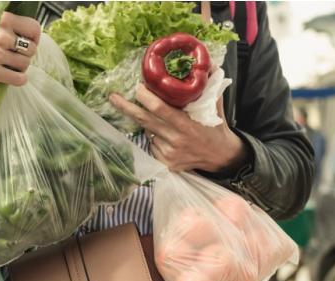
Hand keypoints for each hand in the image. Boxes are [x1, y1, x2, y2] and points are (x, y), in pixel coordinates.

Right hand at [0, 13, 40, 87]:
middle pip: (31, 49)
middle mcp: (1, 35)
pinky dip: (18, 79)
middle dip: (26, 54)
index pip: (34, 28)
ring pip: (26, 65)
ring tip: (9, 65)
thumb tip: (28, 30)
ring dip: (20, 67)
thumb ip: (5, 22)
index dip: (34, 38)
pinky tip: (10, 76)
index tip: (28, 42)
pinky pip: (19, 79)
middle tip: (14, 55)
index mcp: (2, 19)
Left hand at [109, 84, 247, 173]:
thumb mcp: (215, 104)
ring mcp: (169, 154)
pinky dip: (154, 136)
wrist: (221, 156)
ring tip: (159, 119)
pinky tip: (165, 135)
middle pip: (144, 120)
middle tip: (113, 96)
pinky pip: (151, 144)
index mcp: (186, 125)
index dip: (145, 97)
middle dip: (126, 107)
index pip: (159, 109)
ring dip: (147, 122)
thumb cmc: (216, 126)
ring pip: (148, 132)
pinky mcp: (165, 163)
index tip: (137, 87)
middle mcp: (176, 140)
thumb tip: (208, 62)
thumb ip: (210, 84)